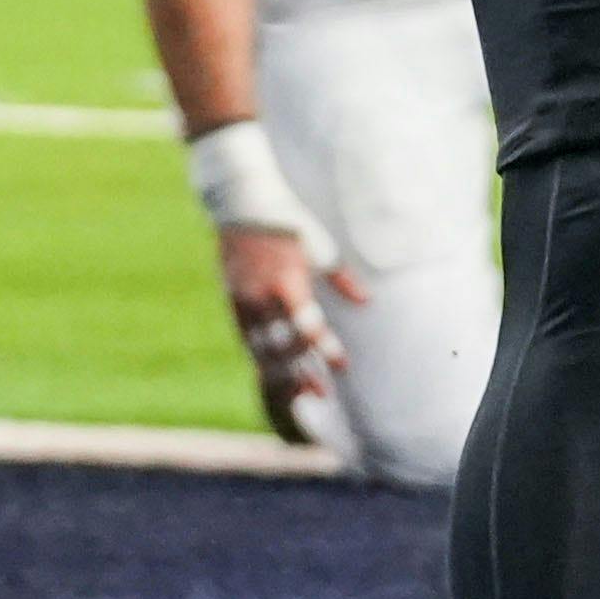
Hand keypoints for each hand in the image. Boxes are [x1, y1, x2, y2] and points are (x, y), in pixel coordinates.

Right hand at [218, 224, 363, 449]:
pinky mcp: (232, 301)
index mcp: (286, 281)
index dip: (325, 349)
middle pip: (282, 347)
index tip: (342, 365)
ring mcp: (243, 301)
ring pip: (261, 349)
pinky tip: (274, 373)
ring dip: (281, 374)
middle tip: (322, 393)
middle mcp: (262, 296)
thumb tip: (366, 301)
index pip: (307, 326)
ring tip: (300, 394)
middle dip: (302, 373)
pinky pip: (247, 339)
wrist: (242, 205)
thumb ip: (342, 278)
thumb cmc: (288, 222)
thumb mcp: (319, 246)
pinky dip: (261, 359)